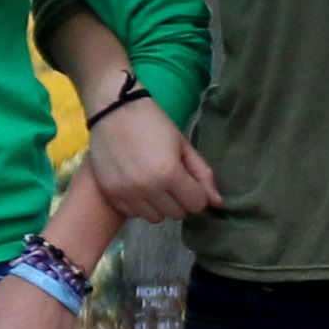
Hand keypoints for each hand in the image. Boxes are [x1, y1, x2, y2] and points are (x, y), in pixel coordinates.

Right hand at [78, 94, 218, 221]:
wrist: (113, 110)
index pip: (196, 204)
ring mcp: (126, 192)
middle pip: (176, 214)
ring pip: (155, 218)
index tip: (189, 182)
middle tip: (171, 181)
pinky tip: (137, 186)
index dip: (197, 194)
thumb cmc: (153, 123)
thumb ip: (203, 175)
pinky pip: (133, 214)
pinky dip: (139, 205)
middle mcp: (147, 187)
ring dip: (159, 205)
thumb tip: (218, 203)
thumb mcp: (183, 145)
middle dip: (179, 200)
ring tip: (154, 184)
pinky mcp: (110, 193)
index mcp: (169, 173)